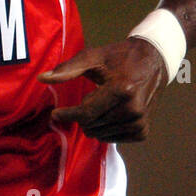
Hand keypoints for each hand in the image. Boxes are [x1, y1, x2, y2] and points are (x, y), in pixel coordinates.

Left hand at [38, 37, 167, 142]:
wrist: (154, 60)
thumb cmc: (120, 57)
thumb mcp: (93, 56)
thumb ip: (68, 69)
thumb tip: (42, 78)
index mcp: (122, 90)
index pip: (86, 113)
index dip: (68, 115)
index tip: (55, 114)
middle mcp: (133, 109)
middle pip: (91, 126)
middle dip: (82, 115)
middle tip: (91, 97)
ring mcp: (140, 122)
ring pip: (100, 135)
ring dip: (94, 122)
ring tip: (103, 103)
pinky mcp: (142, 131)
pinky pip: (112, 139)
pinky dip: (106, 129)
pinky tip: (111, 113)